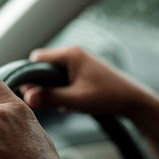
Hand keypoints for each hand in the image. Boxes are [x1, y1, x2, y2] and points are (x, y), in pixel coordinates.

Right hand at [22, 46, 147, 114]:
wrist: (132, 100)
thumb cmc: (107, 96)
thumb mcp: (76, 99)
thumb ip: (51, 98)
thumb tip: (26, 97)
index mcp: (70, 54)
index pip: (36, 58)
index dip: (30, 74)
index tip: (29, 91)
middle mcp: (72, 54)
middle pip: (43, 65)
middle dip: (41, 83)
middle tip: (43, 99)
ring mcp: (77, 63)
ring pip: (52, 74)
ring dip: (52, 88)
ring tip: (60, 102)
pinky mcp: (81, 72)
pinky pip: (62, 79)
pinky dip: (61, 90)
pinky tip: (69, 104)